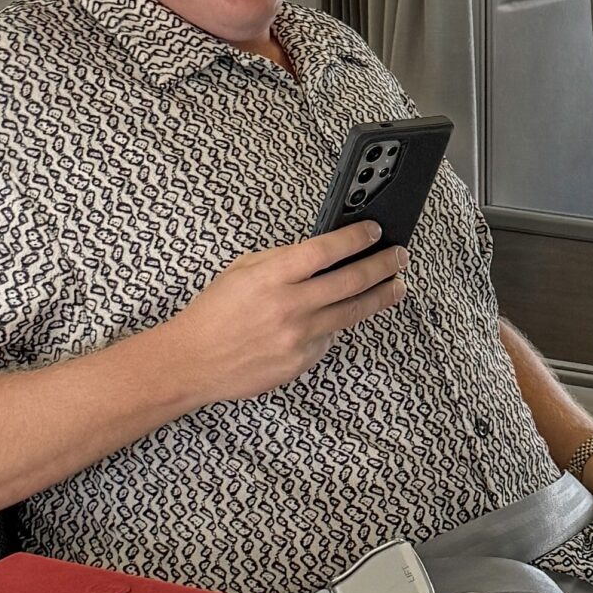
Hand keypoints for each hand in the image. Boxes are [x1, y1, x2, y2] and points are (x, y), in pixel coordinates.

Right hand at [164, 221, 407, 405]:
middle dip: (383, 265)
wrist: (192, 361)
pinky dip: (339, 324)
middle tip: (400, 256)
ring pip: (352, 312)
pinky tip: (343, 315)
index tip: (375, 230)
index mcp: (272, 276)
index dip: (356, 238)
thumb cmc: (214, 312)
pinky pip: (330, 338)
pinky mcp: (300, 362)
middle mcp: (289, 306)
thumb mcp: (243, 270)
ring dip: (380, 296)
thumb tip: (323, 251)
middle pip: (351, 281)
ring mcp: (297, 337)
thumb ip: (283, 259)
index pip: (326, 250)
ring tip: (397, 286)